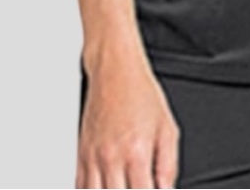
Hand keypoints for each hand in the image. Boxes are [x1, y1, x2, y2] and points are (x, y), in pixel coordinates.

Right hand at [77, 50, 179, 188]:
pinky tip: (106, 186)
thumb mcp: (167, 128)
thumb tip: (166, 188)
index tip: (154, 189)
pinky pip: (80, 186)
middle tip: (139, 185)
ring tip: (122, 185)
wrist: (115, 71)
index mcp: (137, 153)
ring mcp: (93, 158)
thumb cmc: (141, 94)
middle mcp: (112, 158)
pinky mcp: (81, 155)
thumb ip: (168, 165)